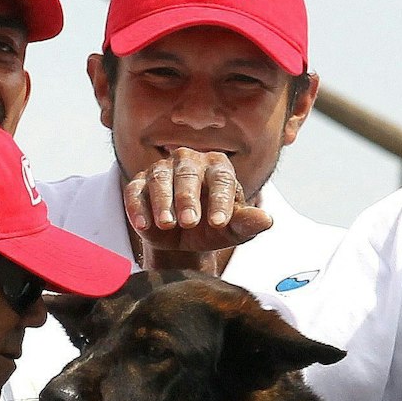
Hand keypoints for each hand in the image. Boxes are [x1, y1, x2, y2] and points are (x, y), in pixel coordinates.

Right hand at [124, 149, 272, 258]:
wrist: (183, 239)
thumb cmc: (213, 228)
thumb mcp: (232, 230)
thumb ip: (247, 223)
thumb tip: (266, 220)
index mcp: (217, 167)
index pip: (221, 178)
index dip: (220, 200)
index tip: (220, 222)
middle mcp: (189, 161)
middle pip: (188, 174)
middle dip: (188, 198)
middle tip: (190, 222)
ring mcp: (162, 170)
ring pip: (160, 178)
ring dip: (163, 202)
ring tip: (168, 224)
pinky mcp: (138, 184)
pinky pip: (135, 191)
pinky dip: (137, 207)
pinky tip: (143, 226)